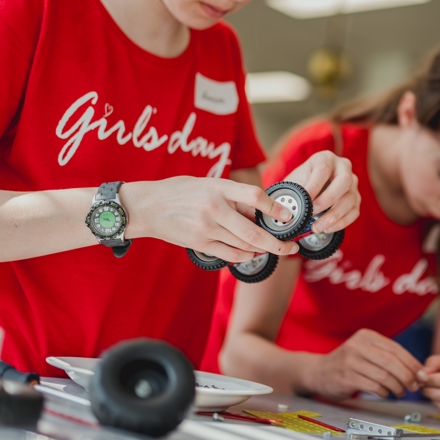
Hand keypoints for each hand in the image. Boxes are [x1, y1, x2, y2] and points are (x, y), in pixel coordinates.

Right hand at [125, 176, 298, 262]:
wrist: (147, 207)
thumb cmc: (180, 192)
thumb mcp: (208, 183)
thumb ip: (232, 196)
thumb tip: (260, 212)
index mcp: (219, 187)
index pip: (254, 196)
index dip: (275, 208)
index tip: (288, 217)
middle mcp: (214, 208)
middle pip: (254, 231)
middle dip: (277, 243)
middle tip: (291, 248)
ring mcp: (206, 228)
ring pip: (245, 245)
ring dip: (263, 250)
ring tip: (273, 249)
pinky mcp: (200, 244)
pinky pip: (231, 255)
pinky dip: (246, 256)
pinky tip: (252, 253)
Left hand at [285, 151, 359, 233]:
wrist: (309, 192)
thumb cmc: (301, 185)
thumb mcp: (294, 183)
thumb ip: (293, 193)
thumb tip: (290, 209)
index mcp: (325, 158)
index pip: (323, 169)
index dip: (313, 187)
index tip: (303, 202)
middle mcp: (343, 167)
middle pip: (344, 180)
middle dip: (327, 200)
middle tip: (311, 213)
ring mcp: (353, 184)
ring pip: (350, 198)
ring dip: (333, 216)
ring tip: (317, 227)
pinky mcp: (356, 199)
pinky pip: (353, 212)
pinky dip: (340, 222)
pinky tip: (327, 228)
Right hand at [303, 329, 422, 399]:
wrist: (318, 372)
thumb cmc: (348, 363)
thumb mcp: (366, 351)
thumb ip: (387, 357)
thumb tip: (417, 370)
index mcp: (366, 336)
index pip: (395, 348)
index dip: (412, 363)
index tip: (422, 374)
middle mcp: (358, 346)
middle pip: (391, 361)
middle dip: (407, 376)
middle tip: (414, 386)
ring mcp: (350, 361)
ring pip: (383, 375)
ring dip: (397, 386)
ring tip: (400, 392)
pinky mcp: (346, 377)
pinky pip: (373, 386)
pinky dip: (384, 392)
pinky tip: (385, 393)